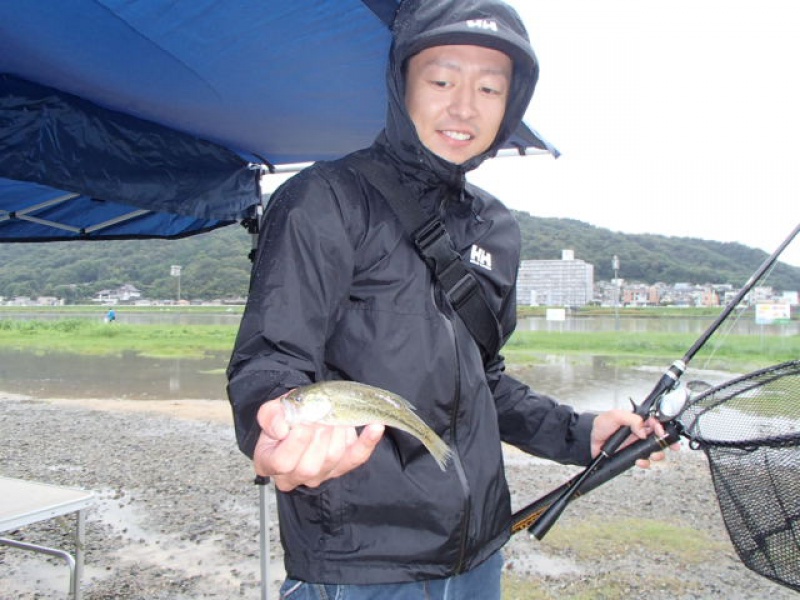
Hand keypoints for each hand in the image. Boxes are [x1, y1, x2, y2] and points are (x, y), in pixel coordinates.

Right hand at [253, 396, 384, 491]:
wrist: (300, 419)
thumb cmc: (283, 418)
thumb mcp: (270, 412)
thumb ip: (271, 416)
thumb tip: (283, 428)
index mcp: (269, 463)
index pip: (282, 462)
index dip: (295, 441)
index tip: (303, 421)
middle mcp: (294, 476)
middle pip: (309, 466)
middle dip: (319, 436)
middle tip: (321, 416)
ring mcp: (320, 475)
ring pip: (333, 459)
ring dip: (337, 433)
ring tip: (334, 417)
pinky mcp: (342, 467)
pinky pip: (356, 457)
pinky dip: (368, 442)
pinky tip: (375, 426)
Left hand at [590, 409, 678, 468]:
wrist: (589, 441)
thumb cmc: (601, 425)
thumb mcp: (615, 416)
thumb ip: (631, 419)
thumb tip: (643, 430)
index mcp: (637, 421)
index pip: (655, 422)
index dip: (662, 427)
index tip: (662, 432)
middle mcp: (639, 433)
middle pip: (659, 437)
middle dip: (666, 442)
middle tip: (668, 446)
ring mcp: (636, 445)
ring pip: (654, 450)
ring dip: (657, 454)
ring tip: (653, 455)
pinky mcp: (632, 455)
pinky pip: (644, 460)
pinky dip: (644, 462)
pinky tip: (639, 461)